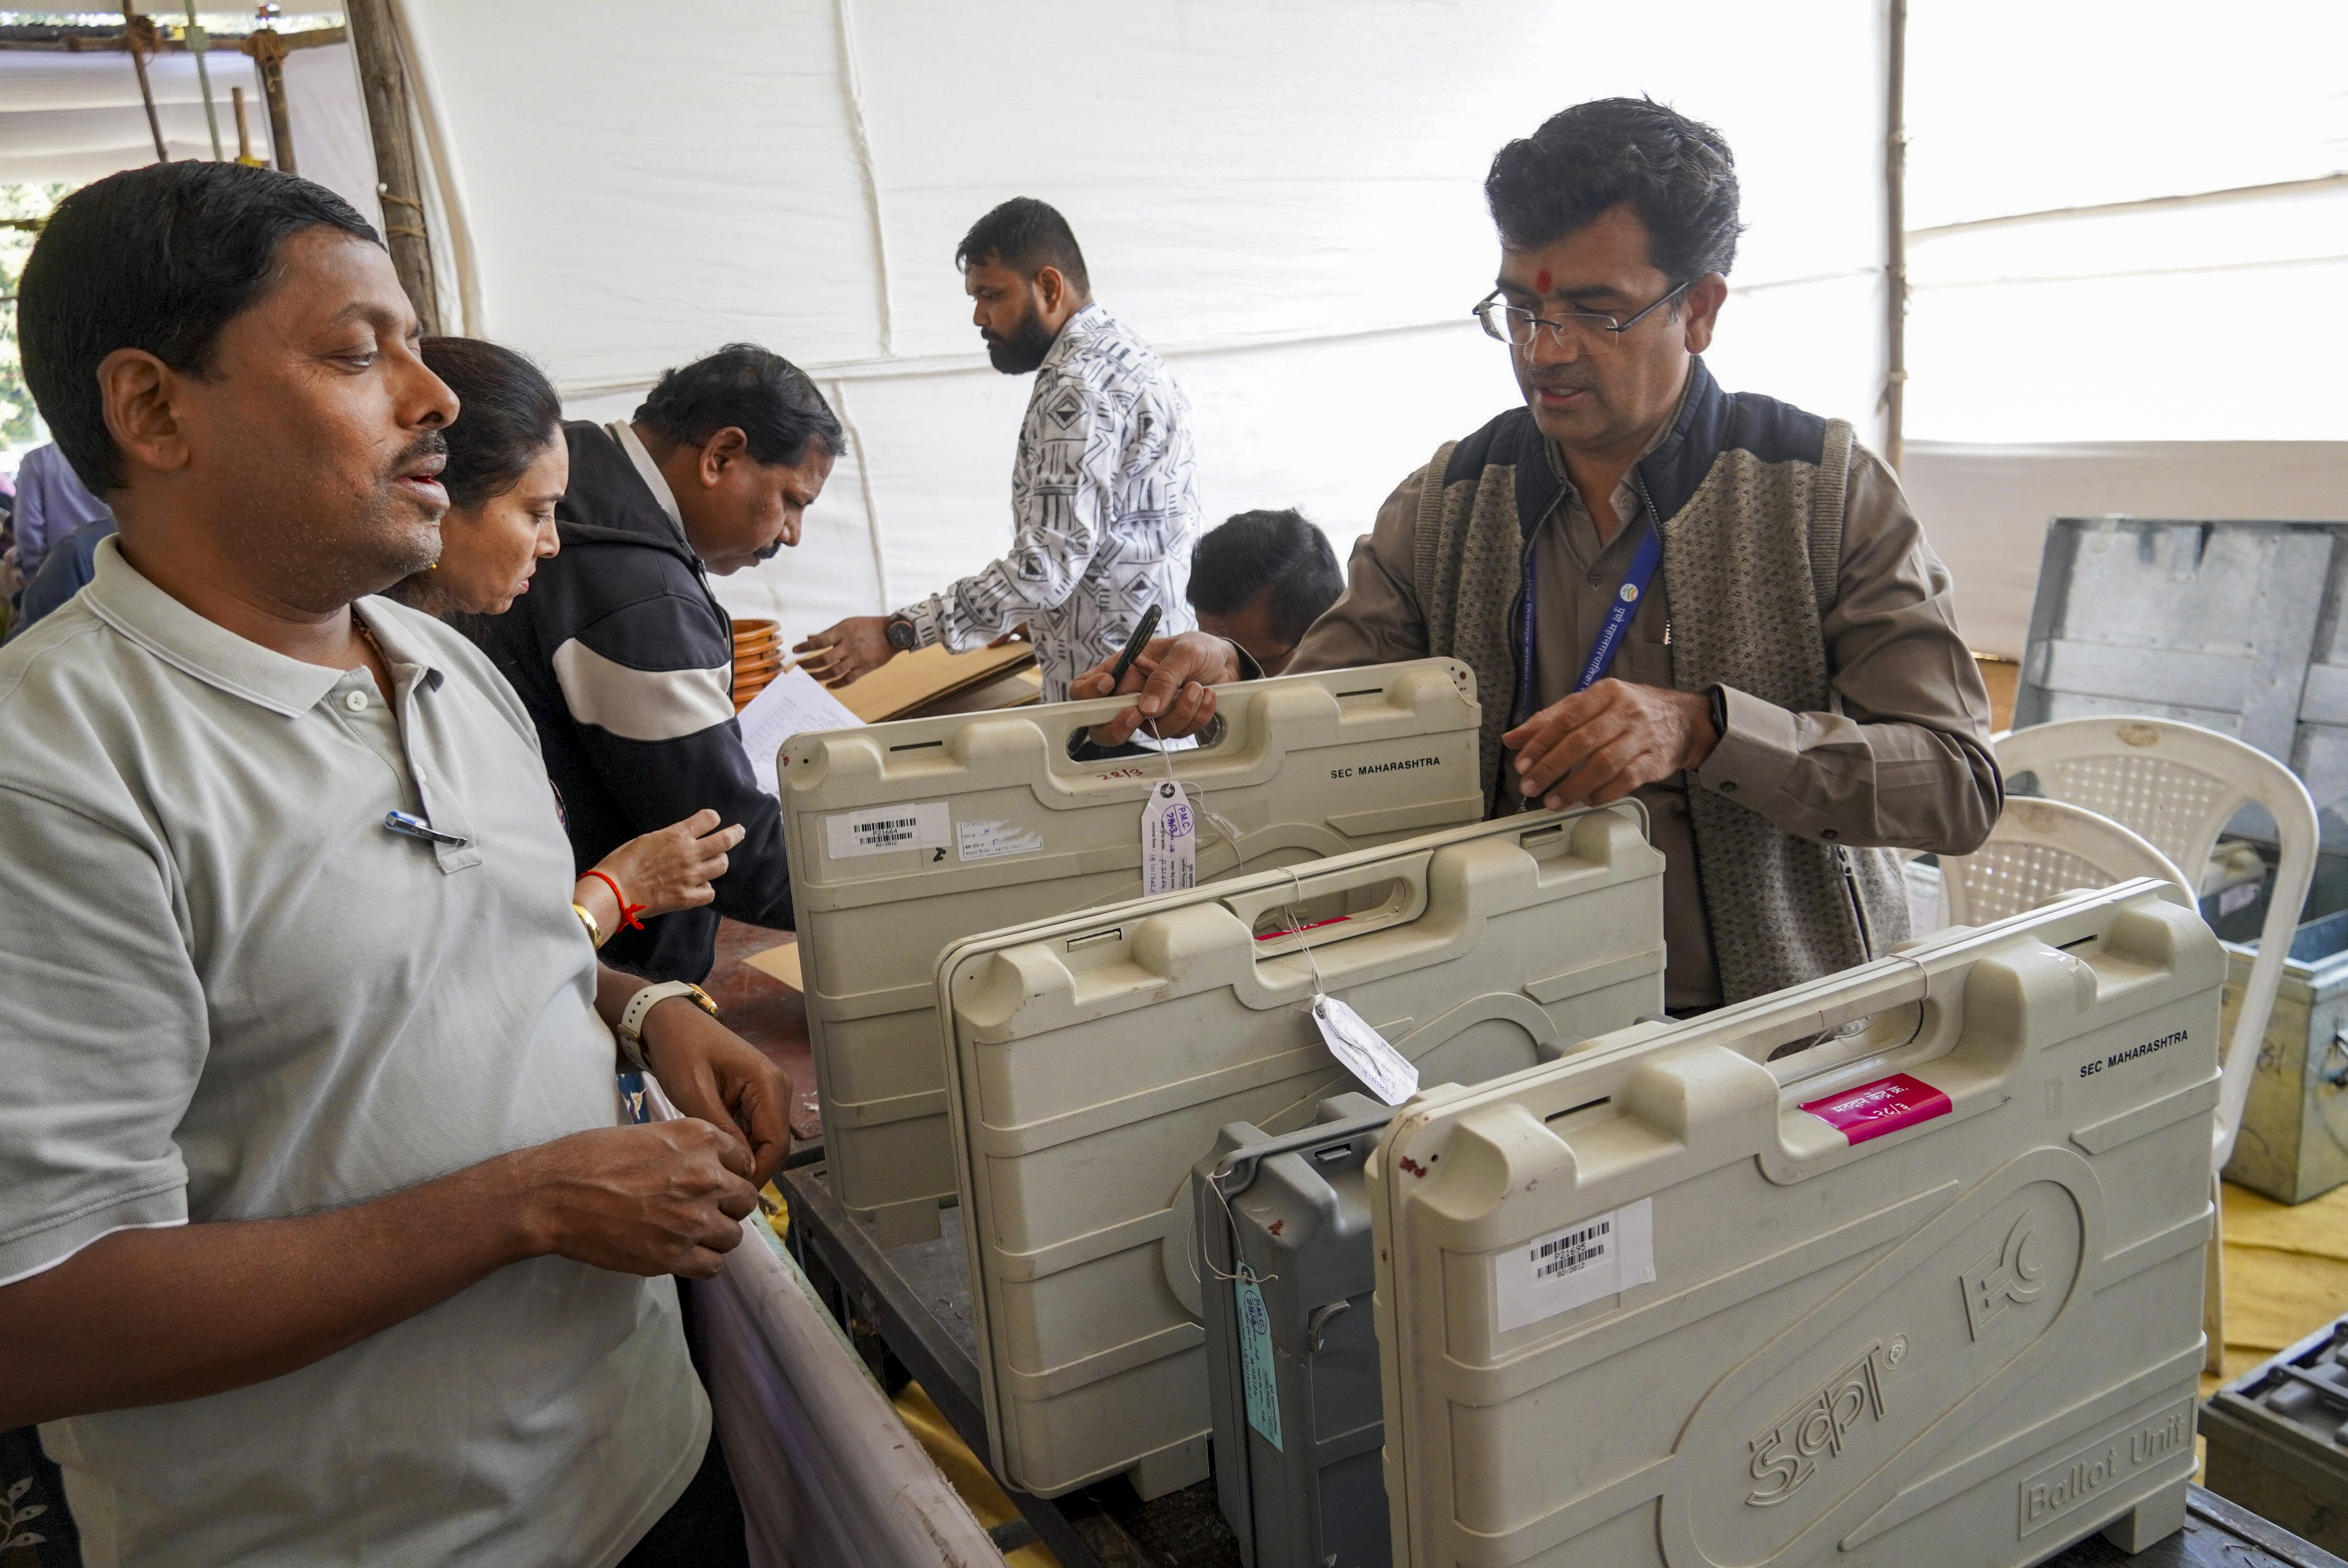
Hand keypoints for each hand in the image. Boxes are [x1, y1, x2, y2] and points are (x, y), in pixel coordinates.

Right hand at [514, 1120, 756, 1278]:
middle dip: (726, 1205)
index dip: (730, 1173)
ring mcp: (693, 1218)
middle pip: (744, 1199)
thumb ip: (686, 1147)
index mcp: (700, 1139)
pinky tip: (682, 1254)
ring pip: (733, 1235)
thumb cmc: (589, 1158)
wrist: (553, 1194)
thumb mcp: (648, 1133)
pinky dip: (702, 1262)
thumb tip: (707, 1163)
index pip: (744, 1160)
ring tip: (688, 1233)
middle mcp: (706, 1176)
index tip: (715, 1182)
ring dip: (715, 1236)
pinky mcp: (675, 1255)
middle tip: (701, 1210)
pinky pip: (713, 1266)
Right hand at [583, 810, 744, 926]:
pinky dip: (706, 889)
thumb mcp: (647, 839)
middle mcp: (689, 853)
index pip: (709, 819)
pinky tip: (699, 887)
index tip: (713, 821)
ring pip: (722, 865)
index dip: (712, 819)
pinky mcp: (687, 897)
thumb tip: (681, 839)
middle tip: (739, 832)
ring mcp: (691, 876)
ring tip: (715, 862)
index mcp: (676, 835)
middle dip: (735, 834)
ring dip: (719, 862)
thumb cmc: (622, 862)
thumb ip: (669, 838)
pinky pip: (710, 892)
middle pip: (725, 840)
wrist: (614, 891)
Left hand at [641, 996, 793, 1183]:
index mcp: (767, 1083)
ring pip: (767, 1140)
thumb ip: (721, 1130)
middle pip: (775, 1144)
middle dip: (753, 1169)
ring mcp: (769, 1090)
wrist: (671, 1023)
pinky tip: (718, 1156)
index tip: (732, 1192)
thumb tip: (744, 1167)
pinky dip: (741, 1145)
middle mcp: (777, 1087)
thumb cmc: (679, 1050)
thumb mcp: (694, 1092)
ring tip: (716, 1176)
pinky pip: (757, 1129)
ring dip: (746, 1159)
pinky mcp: (757, 1095)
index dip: (759, 1172)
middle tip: (721, 1191)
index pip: (776, 1142)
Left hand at [793, 615, 896, 687]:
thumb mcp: (848, 623)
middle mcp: (849, 645)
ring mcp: (857, 658)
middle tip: (799, 668)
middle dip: (809, 664)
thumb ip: (829, 632)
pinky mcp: (865, 667)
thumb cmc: (869, 626)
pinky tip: (829, 685)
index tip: (795, 651)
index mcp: (843, 632)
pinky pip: (849, 679)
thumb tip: (809, 638)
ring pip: (834, 671)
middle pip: (824, 659)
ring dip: (819, 676)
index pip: (820, 641)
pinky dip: (838, 684)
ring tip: (810, 677)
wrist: (894, 633)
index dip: (806, 647)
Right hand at [1067, 631, 1241, 746]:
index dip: (1088, 693)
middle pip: (1103, 726)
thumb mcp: (1183, 651)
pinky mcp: (1172, 724)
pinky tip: (1207, 696)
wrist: (1227, 663)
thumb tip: (1148, 709)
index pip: (1085, 688)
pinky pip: (1178, 733)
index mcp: (1121, 670)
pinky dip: (1196, 716)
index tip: (1107, 685)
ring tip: (1197, 687)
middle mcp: (1130, 695)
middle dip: (1119, 726)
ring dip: (1178, 712)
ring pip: (1149, 731)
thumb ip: (1164, 677)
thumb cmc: (1199, 649)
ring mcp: (1150, 714)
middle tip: (1141, 713)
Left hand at [1501, 679, 1718, 808]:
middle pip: (1582, 742)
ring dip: (1573, 786)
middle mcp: (1625, 711)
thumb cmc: (1630, 711)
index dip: (1540, 744)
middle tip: (1531, 787)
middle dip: (1551, 767)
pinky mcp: (1655, 761)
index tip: (1522, 764)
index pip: (1566, 719)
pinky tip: (1585, 799)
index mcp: (1605, 692)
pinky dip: (1602, 793)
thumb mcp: (1591, 705)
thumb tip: (1512, 738)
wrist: (1684, 720)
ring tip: (1552, 801)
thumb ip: (1550, 720)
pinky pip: (1625, 781)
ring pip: (1603, 764)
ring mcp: (1642, 736)